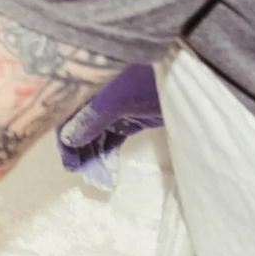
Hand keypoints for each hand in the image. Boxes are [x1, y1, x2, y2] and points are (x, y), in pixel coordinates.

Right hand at [57, 63, 161, 189]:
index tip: (68, 160)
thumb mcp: (119, 100)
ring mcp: (115, 106)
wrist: (190, 82)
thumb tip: (67, 138)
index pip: (66, 108)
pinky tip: (104, 167)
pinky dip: (106, 152)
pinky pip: (111, 137)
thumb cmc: (150, 83)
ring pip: (95, 132)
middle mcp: (97, 93)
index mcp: (90, 81)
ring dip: (92, 152)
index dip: (64, 134)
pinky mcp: (130, 118)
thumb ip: (92, 118)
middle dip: (78, 147)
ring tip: (94, 175)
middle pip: (79, 122)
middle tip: (81, 171)